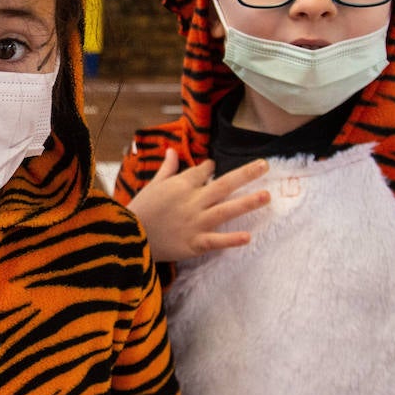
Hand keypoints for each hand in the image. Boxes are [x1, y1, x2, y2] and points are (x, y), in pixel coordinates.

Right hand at [125, 152, 270, 262]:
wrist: (128, 237)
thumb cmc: (140, 210)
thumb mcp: (152, 186)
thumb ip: (167, 169)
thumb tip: (171, 151)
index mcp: (180, 185)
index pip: (204, 171)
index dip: (210, 167)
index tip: (212, 167)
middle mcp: (192, 201)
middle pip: (223, 185)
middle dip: (245, 174)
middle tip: (265, 165)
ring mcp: (195, 222)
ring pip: (225, 210)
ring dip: (247, 203)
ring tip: (267, 196)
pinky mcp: (194, 243)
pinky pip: (215, 241)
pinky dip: (231, 240)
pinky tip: (248, 237)